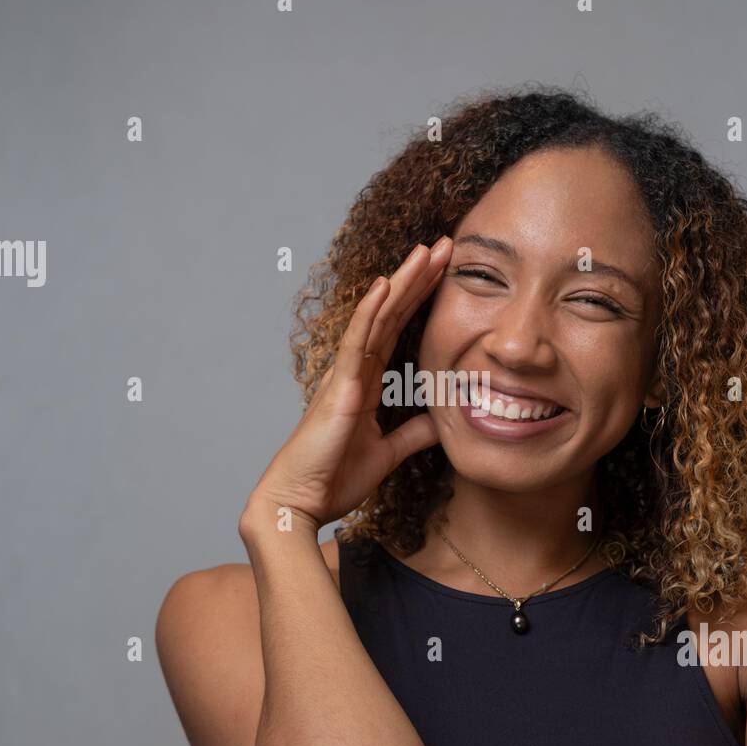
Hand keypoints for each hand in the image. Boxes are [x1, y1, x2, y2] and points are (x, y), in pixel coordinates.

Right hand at [241, 237, 453, 537]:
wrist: (300, 501)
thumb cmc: (334, 478)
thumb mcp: (388, 453)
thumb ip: (413, 434)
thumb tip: (444, 420)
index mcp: (367, 382)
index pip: (398, 329)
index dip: (420, 298)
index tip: (446, 270)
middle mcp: (355, 370)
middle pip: (391, 313)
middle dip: (418, 278)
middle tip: (446, 244)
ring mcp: (346, 375)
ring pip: (377, 318)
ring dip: (402, 283)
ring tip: (426, 251)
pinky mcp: (340, 388)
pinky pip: (357, 343)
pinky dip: (370, 313)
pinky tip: (385, 286)